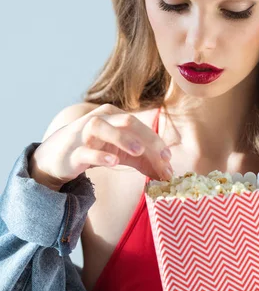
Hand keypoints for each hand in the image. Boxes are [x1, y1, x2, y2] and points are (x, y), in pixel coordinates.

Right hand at [30, 103, 173, 188]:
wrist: (58, 157)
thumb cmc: (95, 149)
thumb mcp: (122, 153)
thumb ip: (144, 160)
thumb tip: (168, 174)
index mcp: (114, 116)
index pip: (139, 125)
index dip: (156, 141)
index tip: (168, 158)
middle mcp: (99, 119)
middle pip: (126, 121)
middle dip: (147, 137)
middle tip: (162, 156)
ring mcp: (83, 134)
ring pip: (102, 127)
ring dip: (122, 138)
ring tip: (138, 151)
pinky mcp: (73, 151)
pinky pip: (86, 150)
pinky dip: (100, 155)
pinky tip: (114, 162)